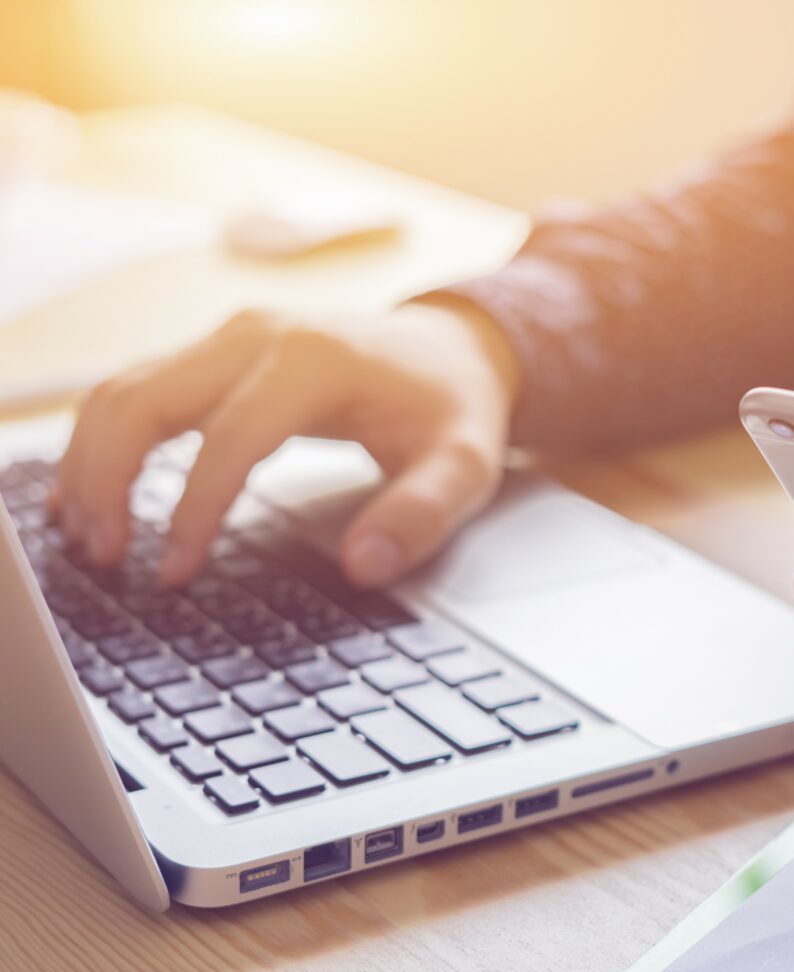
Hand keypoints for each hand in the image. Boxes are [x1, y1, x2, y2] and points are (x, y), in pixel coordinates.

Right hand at [53, 299, 518, 587]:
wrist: (451, 348)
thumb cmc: (452, 405)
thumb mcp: (464, 464)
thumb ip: (422, 513)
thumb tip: (363, 566)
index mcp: (315, 360)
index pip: (229, 439)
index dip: (193, 511)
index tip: (174, 572)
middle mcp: (259, 335)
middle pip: (145, 399)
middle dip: (107, 479)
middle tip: (104, 556)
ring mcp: (233, 338)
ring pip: (126, 389)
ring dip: (92, 460)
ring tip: (87, 534)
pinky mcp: (221, 353)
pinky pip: (141, 389)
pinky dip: (106, 438)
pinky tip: (90, 487)